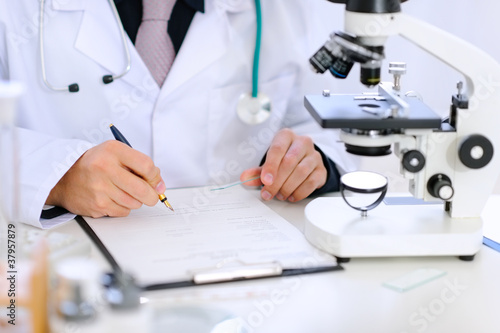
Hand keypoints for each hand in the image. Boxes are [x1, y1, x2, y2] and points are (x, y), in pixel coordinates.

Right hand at [46, 140, 165, 217]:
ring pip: (135, 203)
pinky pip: (123, 212)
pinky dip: (123, 207)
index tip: (155, 180)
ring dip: (136, 200)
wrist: (64, 177)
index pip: (146, 165)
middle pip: (143, 189)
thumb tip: (160, 185)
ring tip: (124, 192)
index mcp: (113, 151)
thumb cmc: (95, 164)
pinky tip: (113, 198)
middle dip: (152, 195)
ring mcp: (100, 189)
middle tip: (151, 195)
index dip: (155, 176)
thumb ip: (139, 164)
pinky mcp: (97, 205)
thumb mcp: (116, 153)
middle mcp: (105, 168)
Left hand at [240, 128, 326, 201]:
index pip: (277, 149)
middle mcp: (302, 142)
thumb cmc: (284, 159)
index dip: (270, 166)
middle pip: (289, 162)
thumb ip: (257, 171)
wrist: (305, 160)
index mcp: (286, 136)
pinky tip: (291, 196)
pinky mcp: (321, 169)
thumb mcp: (269, 162)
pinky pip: (311, 182)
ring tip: (279, 195)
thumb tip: (245, 178)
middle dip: (277, 181)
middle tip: (268, 193)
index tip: (265, 181)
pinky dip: (300, 192)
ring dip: (288, 187)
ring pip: (301, 172)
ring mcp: (314, 155)